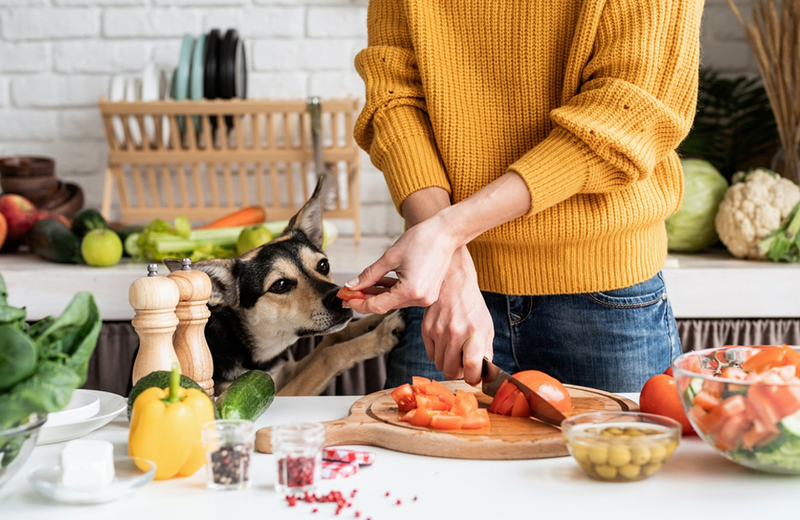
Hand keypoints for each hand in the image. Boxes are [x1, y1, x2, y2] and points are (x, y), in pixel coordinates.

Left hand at [344, 213, 459, 314]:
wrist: (446, 232)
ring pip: (393, 301)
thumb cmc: (422, 240)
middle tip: (348, 293)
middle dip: (365, 299)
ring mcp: (425, 297)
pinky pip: (403, 295)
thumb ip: (369, 275)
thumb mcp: (390, 257)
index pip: (377, 305)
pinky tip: (376, 284)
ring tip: (359, 287)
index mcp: (411, 291)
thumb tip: (352, 285)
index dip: (358, 302)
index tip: (345, 298)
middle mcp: (420, 299)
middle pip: (385, 305)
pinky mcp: (427, 292)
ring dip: (377, 294)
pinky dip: (390, 290)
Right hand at [421, 246, 493, 384]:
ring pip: (440, 365)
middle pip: (451, 371)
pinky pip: (431, 355)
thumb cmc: (472, 305)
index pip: (472, 366)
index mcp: (475, 332)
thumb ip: (486, 350)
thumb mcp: (486, 326)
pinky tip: (445, 342)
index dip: (473, 378)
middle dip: (459, 372)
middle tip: (464, 363)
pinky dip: (438, 354)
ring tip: (455, 350)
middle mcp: (455, 333)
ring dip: (448, 363)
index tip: (475, 377)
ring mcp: (438, 331)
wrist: (453, 282)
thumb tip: (484, 373)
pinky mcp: (426, 329)